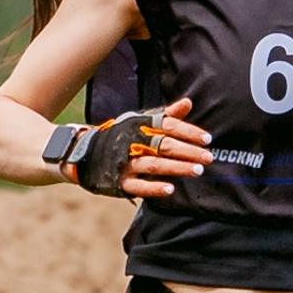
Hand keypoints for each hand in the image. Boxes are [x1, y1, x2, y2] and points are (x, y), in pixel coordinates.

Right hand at [72, 97, 211, 198]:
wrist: (84, 153)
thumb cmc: (122, 137)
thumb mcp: (141, 123)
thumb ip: (167, 116)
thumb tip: (188, 103)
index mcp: (141, 126)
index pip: (168, 126)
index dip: (189, 131)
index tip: (208, 139)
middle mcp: (134, 142)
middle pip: (165, 145)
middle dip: (188, 151)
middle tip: (208, 157)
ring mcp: (126, 163)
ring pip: (154, 164)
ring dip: (177, 167)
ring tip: (197, 171)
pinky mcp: (120, 182)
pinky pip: (139, 185)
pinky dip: (154, 187)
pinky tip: (171, 189)